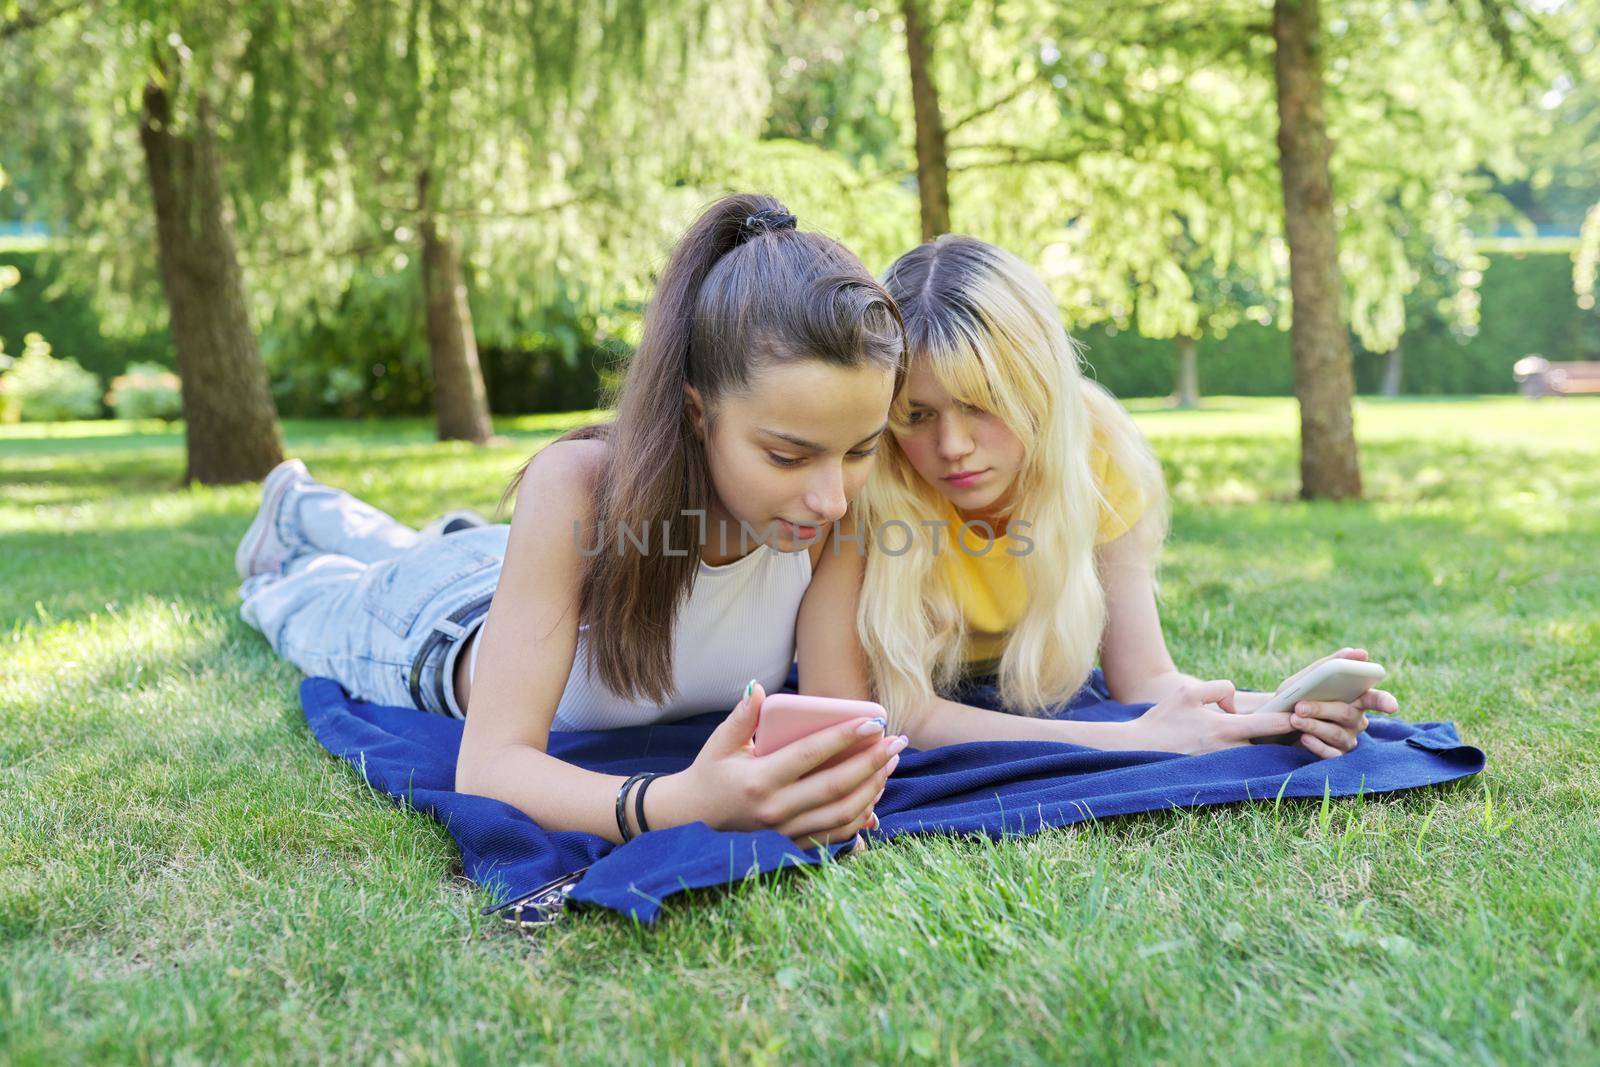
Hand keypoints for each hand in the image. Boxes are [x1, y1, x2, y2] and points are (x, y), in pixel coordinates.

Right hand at [658, 681, 905, 848]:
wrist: (690, 821)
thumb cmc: (709, 774)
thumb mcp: (719, 743)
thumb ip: (742, 717)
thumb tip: (759, 689)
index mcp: (758, 780)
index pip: (810, 755)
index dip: (844, 737)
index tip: (872, 721)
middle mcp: (775, 809)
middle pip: (835, 786)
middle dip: (871, 762)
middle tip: (896, 741)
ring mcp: (785, 832)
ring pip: (841, 813)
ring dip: (872, 788)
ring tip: (889, 763)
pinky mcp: (792, 844)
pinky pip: (835, 834)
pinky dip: (860, 817)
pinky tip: (874, 795)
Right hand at [1131, 679, 1300, 753]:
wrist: (1137, 750)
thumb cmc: (1161, 720)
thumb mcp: (1187, 692)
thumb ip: (1218, 688)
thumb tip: (1234, 699)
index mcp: (1225, 728)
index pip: (1270, 724)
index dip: (1293, 718)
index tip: (1311, 714)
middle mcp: (1229, 750)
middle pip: (1270, 745)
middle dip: (1288, 738)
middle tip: (1310, 729)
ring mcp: (1224, 764)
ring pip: (1258, 756)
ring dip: (1272, 749)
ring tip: (1291, 740)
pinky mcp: (1216, 773)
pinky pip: (1242, 764)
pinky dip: (1254, 758)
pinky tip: (1261, 752)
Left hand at [1232, 648, 1399, 757]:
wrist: (1275, 720)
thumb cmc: (1298, 695)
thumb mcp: (1308, 678)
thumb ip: (1331, 664)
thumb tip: (1360, 652)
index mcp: (1356, 698)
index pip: (1376, 699)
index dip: (1385, 702)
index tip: (1392, 706)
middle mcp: (1357, 720)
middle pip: (1347, 715)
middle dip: (1323, 709)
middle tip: (1300, 706)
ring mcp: (1348, 739)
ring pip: (1337, 734)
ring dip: (1313, 725)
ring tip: (1294, 719)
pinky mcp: (1336, 756)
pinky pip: (1331, 754)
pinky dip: (1316, 745)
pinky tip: (1304, 738)